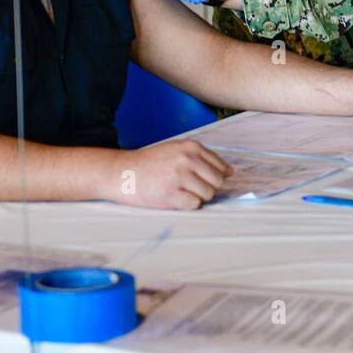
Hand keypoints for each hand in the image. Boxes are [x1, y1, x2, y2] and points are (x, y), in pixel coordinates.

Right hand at [104, 139, 233, 209]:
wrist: (122, 172)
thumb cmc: (150, 162)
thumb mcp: (176, 150)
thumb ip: (203, 158)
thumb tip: (230, 172)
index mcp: (191, 147)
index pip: (221, 167)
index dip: (216, 177)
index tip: (204, 180)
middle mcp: (187, 159)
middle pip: (218, 182)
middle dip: (208, 188)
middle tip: (189, 188)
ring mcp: (179, 177)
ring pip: (208, 195)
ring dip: (197, 197)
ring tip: (180, 191)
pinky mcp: (171, 194)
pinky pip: (194, 205)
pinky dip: (187, 205)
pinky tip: (174, 198)